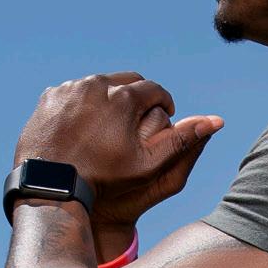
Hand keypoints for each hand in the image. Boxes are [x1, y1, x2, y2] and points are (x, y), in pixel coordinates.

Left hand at [13, 73, 223, 231]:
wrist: (51, 185)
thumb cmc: (103, 180)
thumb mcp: (147, 165)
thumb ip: (181, 141)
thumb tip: (217, 120)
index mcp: (124, 97)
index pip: (154, 89)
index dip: (164, 104)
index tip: (164, 117)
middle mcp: (96, 84)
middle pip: (127, 81)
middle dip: (137, 97)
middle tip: (139, 119)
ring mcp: (71, 88)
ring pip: (99, 85)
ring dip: (110, 98)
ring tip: (112, 123)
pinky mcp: (50, 96)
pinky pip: (73, 93)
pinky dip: (82, 104)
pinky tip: (84, 126)